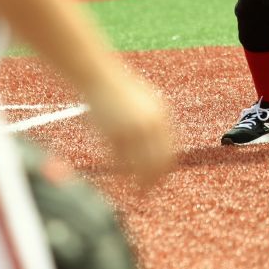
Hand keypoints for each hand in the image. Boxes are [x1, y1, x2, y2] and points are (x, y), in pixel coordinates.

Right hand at [83, 71, 173, 188]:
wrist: (98, 75)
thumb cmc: (119, 90)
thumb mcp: (145, 104)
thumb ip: (154, 124)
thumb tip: (159, 153)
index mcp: (162, 115)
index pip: (170, 152)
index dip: (164, 170)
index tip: (160, 181)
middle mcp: (151, 123)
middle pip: (158, 162)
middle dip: (154, 181)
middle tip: (148, 193)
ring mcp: (133, 128)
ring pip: (140, 165)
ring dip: (139, 182)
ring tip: (136, 193)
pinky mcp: (114, 132)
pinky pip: (119, 161)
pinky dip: (120, 174)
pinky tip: (118, 183)